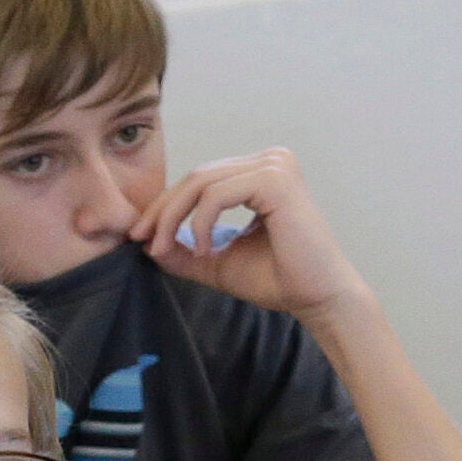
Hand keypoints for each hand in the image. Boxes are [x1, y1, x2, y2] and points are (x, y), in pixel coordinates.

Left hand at [128, 148, 371, 335]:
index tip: (142, 238)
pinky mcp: (275, 181)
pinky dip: (199, 222)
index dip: (166, 207)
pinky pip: (216, 194)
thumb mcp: (219, 260)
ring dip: (173, 218)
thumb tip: (145, 243)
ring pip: (201, 182)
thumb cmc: (280, 280)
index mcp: (261, 172)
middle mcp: (271, 161)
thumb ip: (183, 249)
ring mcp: (275, 167)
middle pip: (197, 176)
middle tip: (141, 241)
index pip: (201, 179)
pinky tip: (201, 250)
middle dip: (162, 210)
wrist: (319, 299)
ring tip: (164, 250)